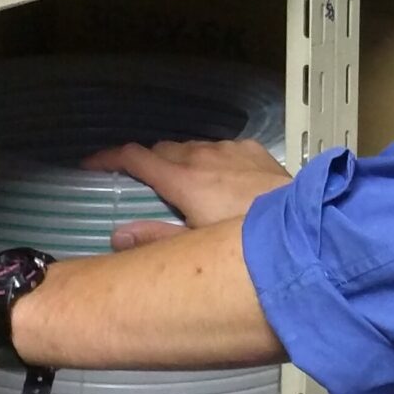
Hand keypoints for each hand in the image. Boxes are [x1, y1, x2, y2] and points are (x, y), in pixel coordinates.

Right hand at [84, 139, 290, 245]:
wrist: (302, 225)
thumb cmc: (245, 240)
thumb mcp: (198, 245)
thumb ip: (156, 239)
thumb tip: (117, 236)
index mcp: (182, 180)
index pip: (134, 157)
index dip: (108, 157)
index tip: (91, 163)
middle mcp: (202, 157)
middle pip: (163, 150)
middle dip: (148, 162)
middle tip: (144, 185)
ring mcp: (230, 150)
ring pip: (194, 147)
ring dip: (182, 160)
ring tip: (184, 183)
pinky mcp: (254, 150)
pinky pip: (224, 148)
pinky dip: (213, 159)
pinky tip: (223, 178)